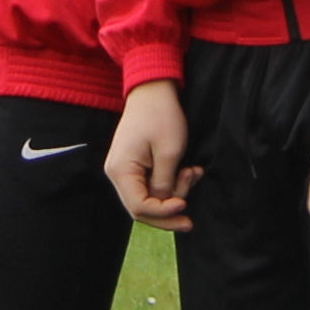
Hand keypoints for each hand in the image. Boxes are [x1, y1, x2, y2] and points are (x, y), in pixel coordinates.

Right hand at [105, 83, 198, 232]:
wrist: (153, 89)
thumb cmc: (161, 115)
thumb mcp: (169, 151)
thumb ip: (165, 183)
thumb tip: (165, 205)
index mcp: (121, 170)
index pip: (138, 206)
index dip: (163, 212)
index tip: (185, 205)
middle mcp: (117, 174)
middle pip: (141, 208)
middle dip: (168, 213)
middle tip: (190, 220)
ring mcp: (125, 170)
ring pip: (148, 198)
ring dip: (174, 193)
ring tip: (193, 173)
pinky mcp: (135, 166)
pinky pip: (151, 185)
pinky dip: (171, 183)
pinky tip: (188, 171)